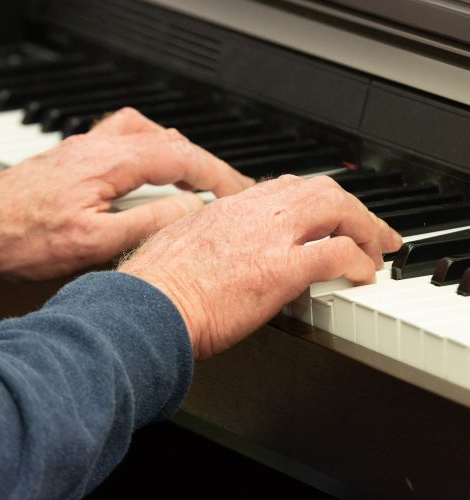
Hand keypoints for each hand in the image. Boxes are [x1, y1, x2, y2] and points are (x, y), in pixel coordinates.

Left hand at [0, 108, 252, 279]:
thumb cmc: (23, 238)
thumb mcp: (92, 243)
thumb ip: (147, 223)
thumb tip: (189, 209)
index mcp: (108, 162)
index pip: (181, 157)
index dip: (217, 173)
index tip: (239, 190)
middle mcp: (100, 145)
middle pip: (171, 141)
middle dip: (206, 164)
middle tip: (227, 188)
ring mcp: (88, 146)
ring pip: (151, 135)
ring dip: (182, 155)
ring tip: (199, 180)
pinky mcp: (80, 156)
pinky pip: (128, 138)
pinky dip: (154, 150)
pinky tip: (155, 169)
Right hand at [118, 175, 402, 358]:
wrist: (147, 308)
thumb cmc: (154, 287)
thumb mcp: (177, 244)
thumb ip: (204, 237)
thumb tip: (217, 248)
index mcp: (227, 208)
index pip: (283, 188)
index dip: (313, 200)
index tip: (324, 214)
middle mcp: (252, 213)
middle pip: (319, 190)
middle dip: (350, 207)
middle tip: (365, 228)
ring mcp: (269, 237)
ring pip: (336, 209)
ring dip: (362, 228)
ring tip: (373, 249)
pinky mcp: (281, 270)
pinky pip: (337, 254)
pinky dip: (358, 262)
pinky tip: (362, 275)